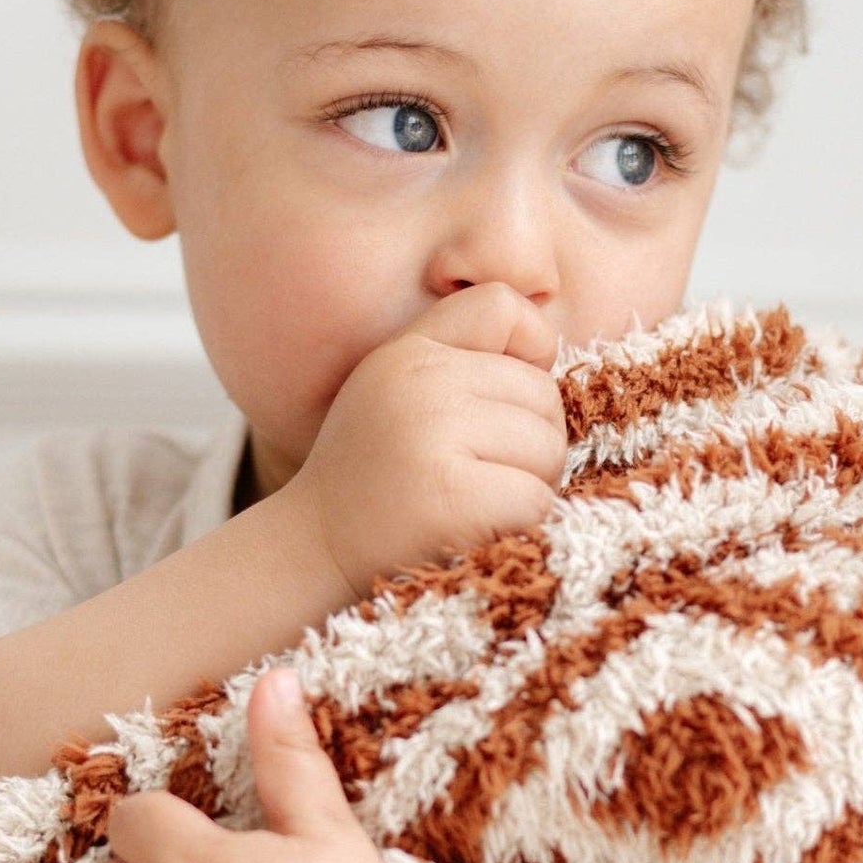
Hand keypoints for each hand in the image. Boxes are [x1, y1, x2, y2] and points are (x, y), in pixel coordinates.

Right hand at [284, 280, 567, 602]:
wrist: (313, 555)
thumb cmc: (373, 477)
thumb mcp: (398, 392)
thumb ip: (459, 355)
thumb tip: (549, 347)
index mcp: (409, 352)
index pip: (505, 307)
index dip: (530, 349)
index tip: (503, 401)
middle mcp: (420, 382)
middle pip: (543, 394)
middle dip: (531, 442)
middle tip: (483, 475)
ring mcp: (434, 436)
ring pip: (549, 449)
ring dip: (530, 486)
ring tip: (476, 503)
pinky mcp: (455, 496)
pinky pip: (538, 500)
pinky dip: (523, 525)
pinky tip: (478, 532)